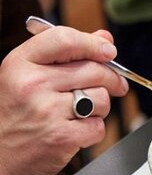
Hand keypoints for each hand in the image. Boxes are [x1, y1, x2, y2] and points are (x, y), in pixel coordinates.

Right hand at [0, 27, 127, 174]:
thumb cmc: (15, 116)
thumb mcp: (27, 77)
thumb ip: (65, 54)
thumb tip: (104, 37)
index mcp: (19, 63)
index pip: (65, 39)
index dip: (94, 43)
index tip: (108, 51)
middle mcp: (31, 84)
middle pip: (93, 69)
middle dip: (111, 78)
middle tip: (114, 85)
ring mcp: (46, 111)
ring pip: (101, 97)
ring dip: (100, 106)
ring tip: (81, 112)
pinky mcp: (61, 137)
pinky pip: (98, 126)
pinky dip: (93, 130)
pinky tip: (75, 130)